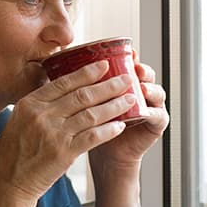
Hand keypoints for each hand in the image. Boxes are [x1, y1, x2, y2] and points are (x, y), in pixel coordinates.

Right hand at [0, 60, 139, 202]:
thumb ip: (38, 106)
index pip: (63, 83)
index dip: (87, 73)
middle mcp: (41, 115)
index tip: (104, 65)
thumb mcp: (17, 121)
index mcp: (29, 104)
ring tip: (130, 99)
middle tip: (126, 79)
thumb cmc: (12, 153)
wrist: (8, 183)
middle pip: (82, 95)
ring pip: (91, 114)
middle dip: (108, 86)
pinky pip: (92, 137)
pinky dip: (108, 130)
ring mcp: (53, 134)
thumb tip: (61, 91)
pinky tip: (120, 125)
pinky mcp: (64, 153)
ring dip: (114, 106)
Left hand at [88, 54, 169, 179]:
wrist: (103, 155)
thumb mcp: (84, 104)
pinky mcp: (156, 125)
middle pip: (145, 75)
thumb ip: (78, 86)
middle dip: (140, 69)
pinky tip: (144, 110)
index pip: (128, 64)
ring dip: (150, 88)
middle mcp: (139, 91)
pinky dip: (152, 112)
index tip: (122, 51)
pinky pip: (158, 116)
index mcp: (123, 83)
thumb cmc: (91, 127)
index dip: (126, 57)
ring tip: (140, 87)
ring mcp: (151, 107)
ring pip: (156, 92)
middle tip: (134, 66)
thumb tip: (49, 66)